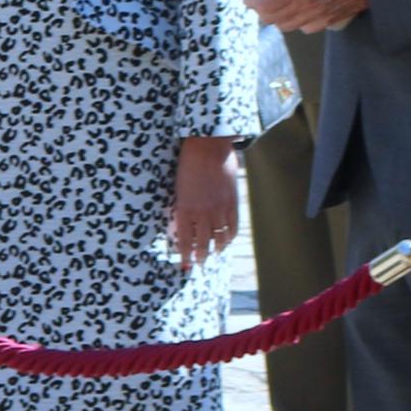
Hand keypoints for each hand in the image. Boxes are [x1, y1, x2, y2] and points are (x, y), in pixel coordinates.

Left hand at [170, 135, 243, 265]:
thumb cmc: (187, 165)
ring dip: (216, 249)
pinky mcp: (232, 203)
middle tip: (198, 263)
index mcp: (185, 209)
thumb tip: (178, 227)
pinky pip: (233, 227)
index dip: (184, 255)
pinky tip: (227, 241)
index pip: (184, 240)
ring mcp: (219, 209)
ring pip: (220, 239)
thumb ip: (180, 209)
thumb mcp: (178, 189)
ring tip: (214, 254)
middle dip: (200, 256)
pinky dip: (230, 237)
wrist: (207, 147)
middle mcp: (203, 213)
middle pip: (202, 244)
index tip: (183, 263)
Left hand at [246, 0, 364, 31]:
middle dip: (262, 9)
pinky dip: (299, 22)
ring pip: (289, 25)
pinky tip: (301, 9)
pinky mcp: (333, 18)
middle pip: (273, 18)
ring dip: (279, 17)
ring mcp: (320, 15)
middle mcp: (306, 5)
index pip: (265, 4)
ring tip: (276, 3)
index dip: (251, 2)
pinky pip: (308, 27)